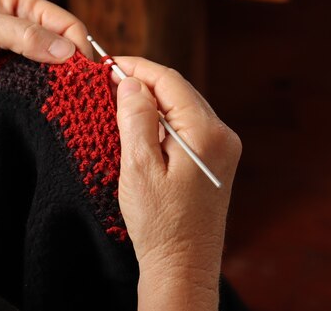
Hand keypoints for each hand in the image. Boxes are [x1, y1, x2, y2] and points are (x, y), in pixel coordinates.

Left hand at [0, 0, 91, 107]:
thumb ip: (25, 36)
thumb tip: (67, 51)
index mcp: (23, 7)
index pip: (66, 24)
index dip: (79, 46)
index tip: (85, 71)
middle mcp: (26, 31)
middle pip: (64, 49)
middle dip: (73, 67)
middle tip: (82, 90)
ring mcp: (18, 58)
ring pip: (53, 71)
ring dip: (60, 84)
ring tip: (69, 101)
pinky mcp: (10, 82)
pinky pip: (36, 90)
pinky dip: (44, 97)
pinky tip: (49, 106)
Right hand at [114, 57, 241, 309]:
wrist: (183, 265)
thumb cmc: (160, 224)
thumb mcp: (139, 167)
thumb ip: (136, 119)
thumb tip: (131, 82)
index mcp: (207, 133)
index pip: (170, 81)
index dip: (137, 68)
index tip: (107, 65)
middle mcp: (222, 135)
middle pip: (179, 91)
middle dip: (143, 82)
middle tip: (108, 82)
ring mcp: (221, 148)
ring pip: (182, 108)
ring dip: (151, 102)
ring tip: (118, 101)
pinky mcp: (214, 160)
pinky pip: (186, 127)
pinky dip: (162, 121)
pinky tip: (139, 126)